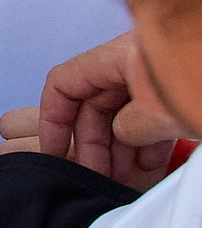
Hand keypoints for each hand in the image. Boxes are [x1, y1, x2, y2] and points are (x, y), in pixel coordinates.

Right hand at [0, 32, 184, 188]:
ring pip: (118, 110)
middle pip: (90, 101)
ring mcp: (155, 74)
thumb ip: (127, 127)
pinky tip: (148, 161)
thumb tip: (121, 135)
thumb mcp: (158, 114)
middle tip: (94, 171)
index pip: (63, 83)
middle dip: (90, 141)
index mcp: (118, 55)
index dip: (52, 120)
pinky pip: (146, 112)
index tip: (55, 150)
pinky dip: (143, 139)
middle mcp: (132, 60)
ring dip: (116, 145)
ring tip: (123, 172)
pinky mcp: (175, 89)